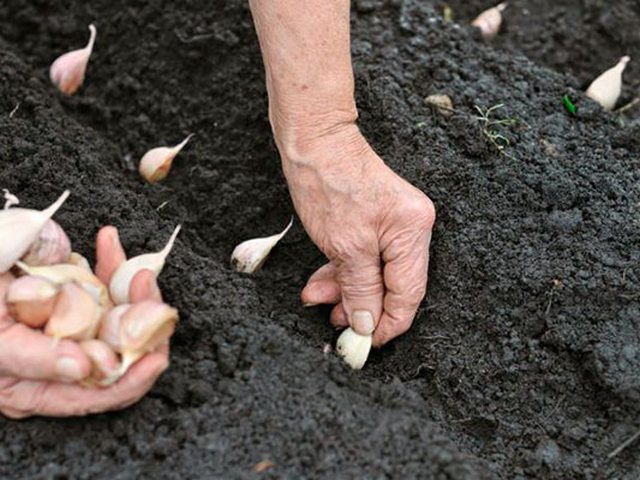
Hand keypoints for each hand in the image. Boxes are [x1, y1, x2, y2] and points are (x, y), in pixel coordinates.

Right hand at [0, 227, 168, 417]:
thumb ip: (35, 358)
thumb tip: (85, 369)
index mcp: (41, 387)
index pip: (101, 394)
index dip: (134, 379)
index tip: (157, 356)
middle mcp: (64, 359)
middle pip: (121, 349)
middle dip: (142, 319)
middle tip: (146, 289)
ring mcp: (71, 324)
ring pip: (120, 313)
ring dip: (131, 287)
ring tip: (133, 266)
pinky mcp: (70, 294)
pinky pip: (102, 282)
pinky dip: (108, 262)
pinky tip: (107, 240)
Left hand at [281, 123, 434, 345]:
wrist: (313, 139)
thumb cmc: (328, 183)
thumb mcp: (344, 247)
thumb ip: (361, 290)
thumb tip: (369, 325)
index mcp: (414, 232)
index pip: (409, 294)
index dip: (388, 324)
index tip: (365, 344)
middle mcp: (412, 228)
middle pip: (392, 285)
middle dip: (360, 306)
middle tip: (333, 322)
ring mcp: (394, 223)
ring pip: (374, 273)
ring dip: (345, 290)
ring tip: (317, 298)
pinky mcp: (376, 220)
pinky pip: (364, 257)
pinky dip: (343, 271)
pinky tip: (322, 281)